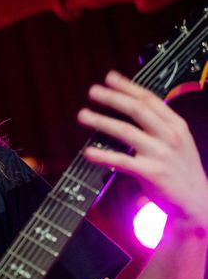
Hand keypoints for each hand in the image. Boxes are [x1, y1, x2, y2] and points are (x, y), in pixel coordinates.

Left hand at [77, 70, 207, 232]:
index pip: (149, 98)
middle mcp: (170, 136)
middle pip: (137, 110)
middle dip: (112, 98)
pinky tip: (88, 152)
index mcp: (175, 125)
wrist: (197, 201)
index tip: (110, 77)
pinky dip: (103, 155)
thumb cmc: (181, 169)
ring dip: (101, 121)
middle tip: (93, 91)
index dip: (128, 86)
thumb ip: (158, 124)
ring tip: (83, 115)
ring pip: (126, 131)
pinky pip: (122, 161)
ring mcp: (161, 154)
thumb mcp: (177, 140)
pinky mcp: (152, 172)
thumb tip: (131, 105)